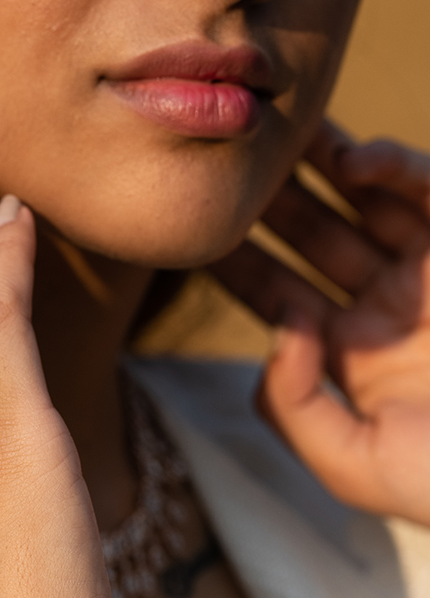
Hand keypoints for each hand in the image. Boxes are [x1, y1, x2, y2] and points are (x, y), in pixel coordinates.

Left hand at [212, 120, 429, 526]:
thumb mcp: (353, 465)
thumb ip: (293, 406)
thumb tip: (281, 325)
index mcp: (349, 356)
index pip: (278, 296)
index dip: (235, 264)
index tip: (190, 232)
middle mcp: (383, 307)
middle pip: (313, 238)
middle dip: (270, 201)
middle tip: (223, 161)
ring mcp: (427, 274)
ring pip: (364, 202)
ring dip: (320, 164)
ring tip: (275, 132)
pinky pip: (425, 192)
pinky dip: (392, 168)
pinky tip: (350, 160)